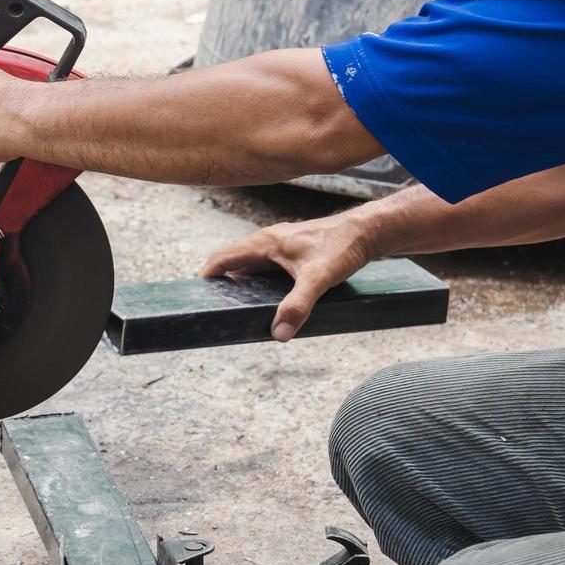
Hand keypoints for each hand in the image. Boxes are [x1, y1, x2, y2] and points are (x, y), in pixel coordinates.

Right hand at [200, 214, 373, 341]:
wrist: (367, 231)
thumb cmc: (342, 247)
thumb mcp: (318, 280)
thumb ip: (297, 306)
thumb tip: (278, 333)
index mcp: (264, 243)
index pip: (222, 257)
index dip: (207, 275)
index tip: (197, 295)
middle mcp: (268, 241)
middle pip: (233, 262)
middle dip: (222, 282)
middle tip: (215, 306)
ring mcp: (280, 245)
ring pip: (250, 264)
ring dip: (241, 282)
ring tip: (237, 305)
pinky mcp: (292, 251)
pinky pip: (266, 266)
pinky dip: (259, 281)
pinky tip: (268, 298)